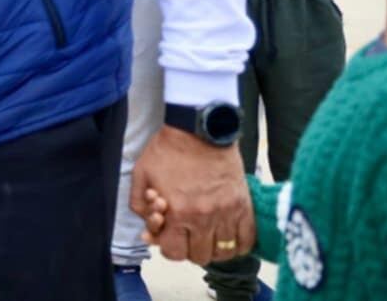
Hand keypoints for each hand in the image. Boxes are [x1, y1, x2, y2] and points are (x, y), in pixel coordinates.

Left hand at [130, 126, 254, 264]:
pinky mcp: (243, 205)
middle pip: (200, 256)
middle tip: (187, 234)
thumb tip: (148, 230)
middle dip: (189, 248)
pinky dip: (237, 244)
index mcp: (177, 212)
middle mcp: (204, 218)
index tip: (169, 237)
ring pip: (224, 252)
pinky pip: (247, 239)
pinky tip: (227, 235)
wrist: (199, 129)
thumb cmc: (168, 150)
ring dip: (213, 248)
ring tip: (206, 236)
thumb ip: (139, 206)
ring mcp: (227, 213)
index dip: (168, 247)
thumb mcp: (141, 175)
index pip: (174, 252)